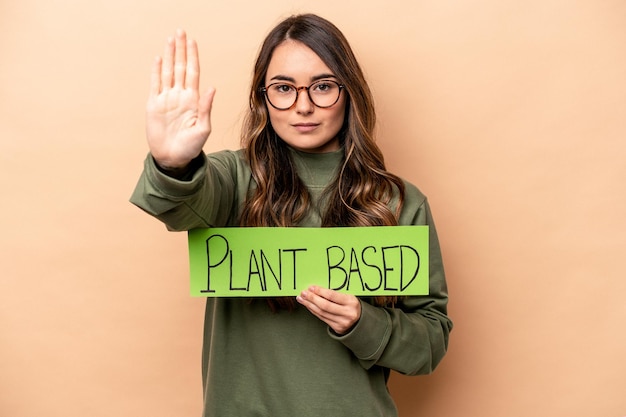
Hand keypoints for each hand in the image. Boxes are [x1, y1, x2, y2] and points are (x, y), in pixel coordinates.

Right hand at [146, 29, 215, 168]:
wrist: (174, 159)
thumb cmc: (191, 147)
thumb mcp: (203, 129)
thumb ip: (206, 108)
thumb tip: (212, 88)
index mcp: (193, 100)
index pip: (193, 72)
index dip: (192, 57)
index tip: (192, 41)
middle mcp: (180, 96)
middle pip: (180, 67)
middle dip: (180, 49)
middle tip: (180, 31)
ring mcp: (166, 99)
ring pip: (167, 72)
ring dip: (168, 56)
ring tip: (170, 39)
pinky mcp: (154, 105)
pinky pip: (155, 84)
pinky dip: (156, 71)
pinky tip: (158, 59)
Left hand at [296, 286, 361, 334]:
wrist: (360, 321)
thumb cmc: (351, 306)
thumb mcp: (348, 297)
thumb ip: (335, 295)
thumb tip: (316, 289)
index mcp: (351, 302)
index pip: (332, 296)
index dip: (320, 291)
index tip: (311, 288)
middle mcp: (348, 313)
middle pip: (325, 305)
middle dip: (312, 298)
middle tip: (303, 293)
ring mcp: (342, 322)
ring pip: (322, 313)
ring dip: (310, 305)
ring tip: (302, 299)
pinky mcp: (337, 328)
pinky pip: (322, 318)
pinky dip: (314, 311)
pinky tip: (309, 306)